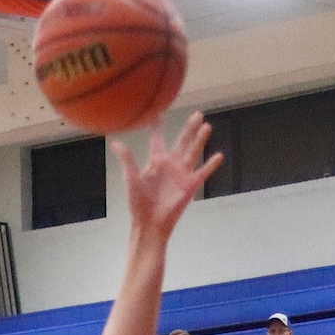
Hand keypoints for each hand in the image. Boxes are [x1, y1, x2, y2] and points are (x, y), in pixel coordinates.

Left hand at [114, 113, 220, 241]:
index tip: (160, 112)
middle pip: (182, 142)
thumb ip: (127, 159)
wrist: (150, 223)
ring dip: (200, 140)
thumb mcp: (131, 178)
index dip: (158, 127)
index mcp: (156, 161)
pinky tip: (219, 155)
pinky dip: (210, 165)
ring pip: (193, 153)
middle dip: (189, 128)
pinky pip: (202, 173)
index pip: (158, 139)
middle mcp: (171, 164)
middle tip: (197, 114)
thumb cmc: (139, 202)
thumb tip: (115, 142)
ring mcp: (182, 174)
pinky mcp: (190, 186)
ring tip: (207, 127)